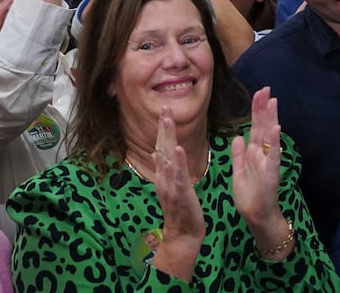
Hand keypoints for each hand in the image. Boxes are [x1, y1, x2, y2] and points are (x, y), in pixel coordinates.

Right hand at [143, 109, 205, 280]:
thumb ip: (163, 168)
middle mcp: (163, 177)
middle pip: (162, 147)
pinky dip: (177, 161)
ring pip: (167, 157)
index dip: (162, 129)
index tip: (164, 110)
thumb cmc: (180, 209)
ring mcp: (170, 184)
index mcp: (163, 174)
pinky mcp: (180, 193)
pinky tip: (177, 148)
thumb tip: (155, 152)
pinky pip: (178, 175)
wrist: (183, 233)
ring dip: (167, 138)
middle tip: (164, 107)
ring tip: (168, 120)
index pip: (161, 147)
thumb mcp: (170, 185)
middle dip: (163, 127)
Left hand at [228, 87, 282, 227]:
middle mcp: (262, 154)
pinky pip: (272, 156)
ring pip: (269, 137)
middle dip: (264, 108)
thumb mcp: (239, 172)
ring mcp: (267, 162)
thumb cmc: (249, 196)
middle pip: (263, 127)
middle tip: (266, 89)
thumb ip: (238, 155)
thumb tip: (237, 136)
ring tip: (272, 102)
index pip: (255, 127)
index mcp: (253, 153)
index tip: (258, 92)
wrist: (256, 216)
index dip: (256, 110)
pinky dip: (274, 143)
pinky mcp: (270, 173)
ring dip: (271, 119)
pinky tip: (276, 130)